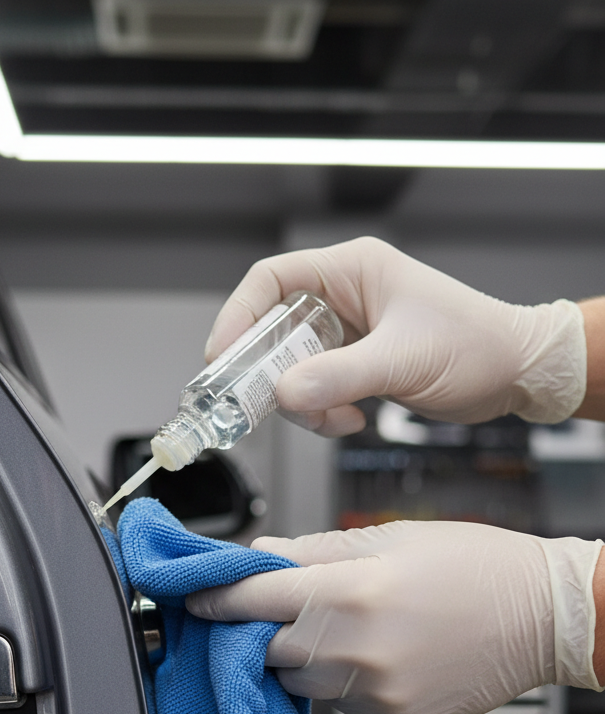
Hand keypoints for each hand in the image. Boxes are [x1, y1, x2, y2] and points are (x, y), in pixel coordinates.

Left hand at [186, 521, 602, 713]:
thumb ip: (313, 550)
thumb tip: (259, 556)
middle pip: (266, 647)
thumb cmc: (473, 565)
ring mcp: (375, 690)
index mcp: (351, 590)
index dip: (216, 598)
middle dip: (255, 630)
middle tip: (262, 611)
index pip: (255, 599)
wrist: (545, 616)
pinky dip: (333, 679)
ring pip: (298, 679)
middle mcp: (356, 647)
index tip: (195, 598)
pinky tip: (362, 653)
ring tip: (325, 627)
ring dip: (294, 656)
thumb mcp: (390, 537)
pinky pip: (337, 702)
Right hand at [207, 237, 585, 436]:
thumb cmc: (477, 346)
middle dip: (267, 373)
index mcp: (352, 271)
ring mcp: (345, 333)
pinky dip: (321, 412)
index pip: (271, 280)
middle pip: (272, 330)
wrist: (515, 374)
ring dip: (301, 402)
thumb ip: (339, 377)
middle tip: (264, 403)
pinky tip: (353, 419)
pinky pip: (312, 389)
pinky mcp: (350, 363)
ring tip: (335, 417)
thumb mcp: (403, 359)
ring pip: (288, 368)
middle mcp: (342, 297)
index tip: (221, 357)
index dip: (238, 316)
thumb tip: (284, 393)